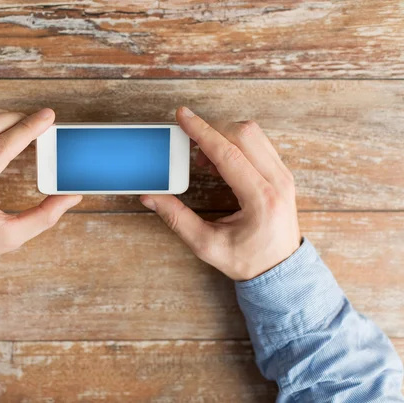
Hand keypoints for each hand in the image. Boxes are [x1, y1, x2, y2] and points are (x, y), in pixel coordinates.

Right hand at [140, 107, 300, 280]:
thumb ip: (177, 219)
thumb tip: (150, 197)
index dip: (202, 132)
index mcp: (261, 199)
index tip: (183, 116)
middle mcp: (277, 182)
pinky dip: (235, 143)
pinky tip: (219, 161)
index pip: (228, 153)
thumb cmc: (248, 260)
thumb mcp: (207, 245)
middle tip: (188, 144)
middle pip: (244, 134)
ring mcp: (283, 175)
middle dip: (211, 129)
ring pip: (253, 134)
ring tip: (203, 159)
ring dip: (223, 135)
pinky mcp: (282, 173)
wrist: (281, 270)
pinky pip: (258, 143)